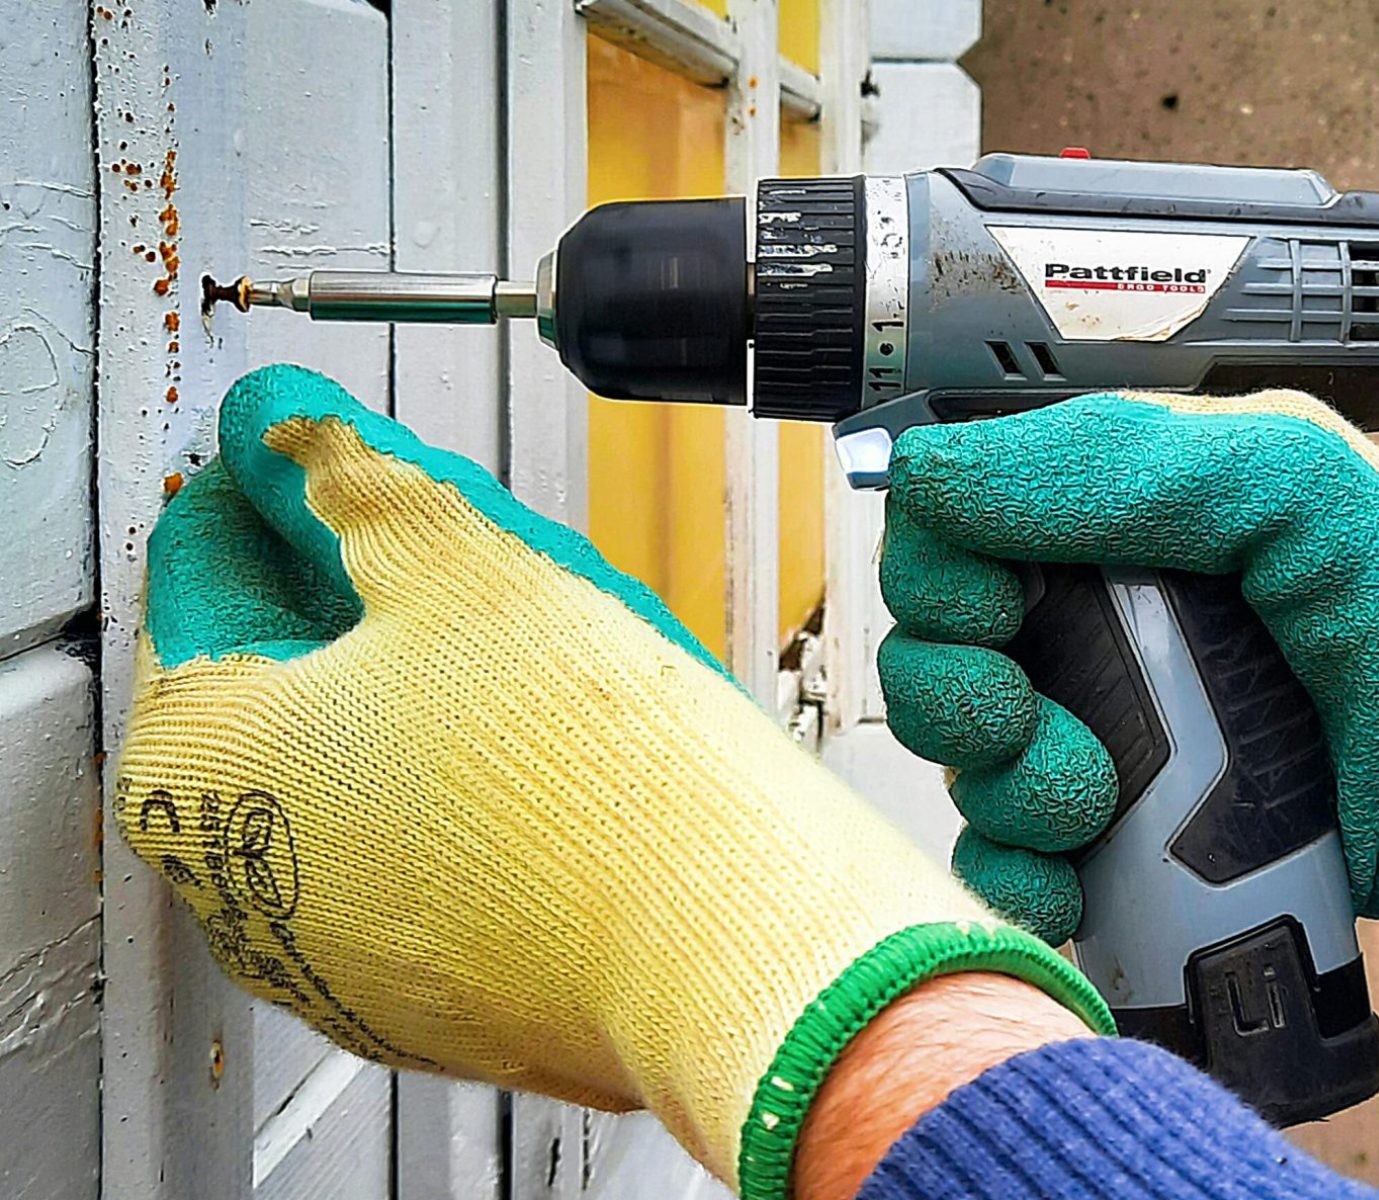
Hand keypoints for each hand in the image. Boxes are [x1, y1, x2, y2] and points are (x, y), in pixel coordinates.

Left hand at [114, 366, 1108, 1197]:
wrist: (726, 943)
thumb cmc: (588, 772)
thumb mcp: (457, 561)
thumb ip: (345, 472)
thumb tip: (285, 425)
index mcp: (190, 762)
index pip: (206, 567)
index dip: (283, 482)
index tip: (331, 450)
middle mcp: (230, 881)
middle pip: (286, 678)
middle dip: (369, 594)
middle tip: (465, 546)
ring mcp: (330, 958)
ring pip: (362, 770)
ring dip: (428, 693)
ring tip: (542, 650)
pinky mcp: (430, 1000)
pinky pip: (426, 855)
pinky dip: (468, 792)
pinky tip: (557, 753)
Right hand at [878, 390, 1378, 973]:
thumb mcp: (1295, 491)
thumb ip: (1116, 464)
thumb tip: (930, 473)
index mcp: (1129, 508)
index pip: (951, 519)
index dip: (939, 572)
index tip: (992, 618)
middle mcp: (1107, 613)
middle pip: (933, 647)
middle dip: (959, 696)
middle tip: (1029, 723)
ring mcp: (1119, 728)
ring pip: (966, 763)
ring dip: (1002, 791)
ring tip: (1098, 804)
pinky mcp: (1137, 836)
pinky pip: (1014, 862)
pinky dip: (1016, 879)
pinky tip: (1070, 884)